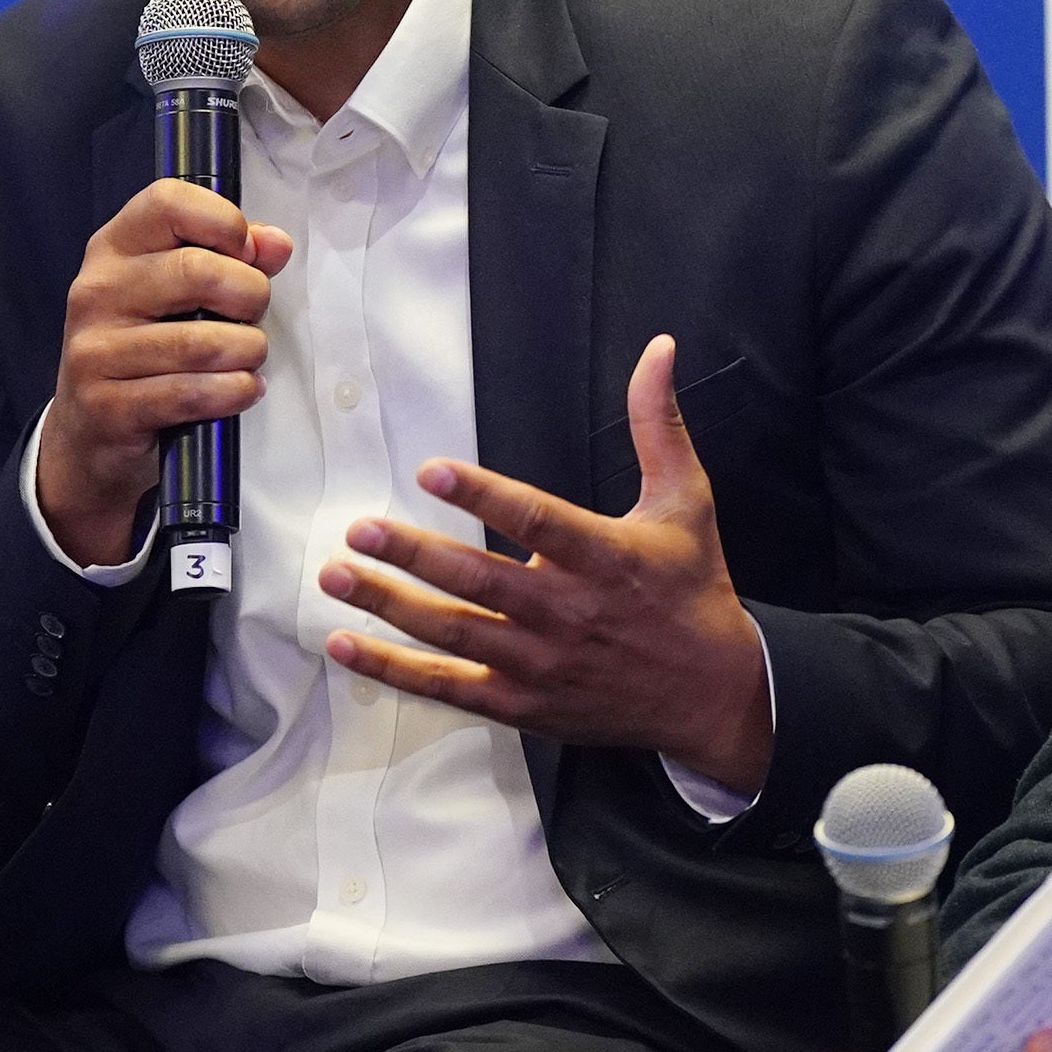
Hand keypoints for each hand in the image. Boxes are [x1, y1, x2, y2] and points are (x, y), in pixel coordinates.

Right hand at [34, 178, 295, 566]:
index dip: (223, 222)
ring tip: (248, 359)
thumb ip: (231, 259)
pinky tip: (241, 390)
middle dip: (249, 296)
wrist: (91, 431)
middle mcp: (96, 291)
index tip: (245, 253)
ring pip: (202, 342)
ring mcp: (95, 350)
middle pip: (197, 272)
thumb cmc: (146, 349)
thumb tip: (275, 243)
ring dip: (247, 352)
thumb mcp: (178, 294)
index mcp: (113, 248)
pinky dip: (233, 393)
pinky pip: (191, 394)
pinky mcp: (107, 406)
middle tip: (253, 317)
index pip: (168, 202)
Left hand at [317, 336, 772, 792]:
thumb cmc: (694, 590)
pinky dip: (395, 669)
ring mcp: (542, 663)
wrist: (715, 697)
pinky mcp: (523, 703)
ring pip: (455, 632)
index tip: (431, 470)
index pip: (538, 522)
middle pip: (480, 581)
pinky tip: (345, 644)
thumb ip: (658, 425)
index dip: (483, 496)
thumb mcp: (686, 502)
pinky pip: (449, 687)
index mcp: (605, 557)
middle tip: (359, 529)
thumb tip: (658, 348)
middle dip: (414, 555)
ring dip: (391, 604)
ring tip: (337, 574)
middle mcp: (569, 613)